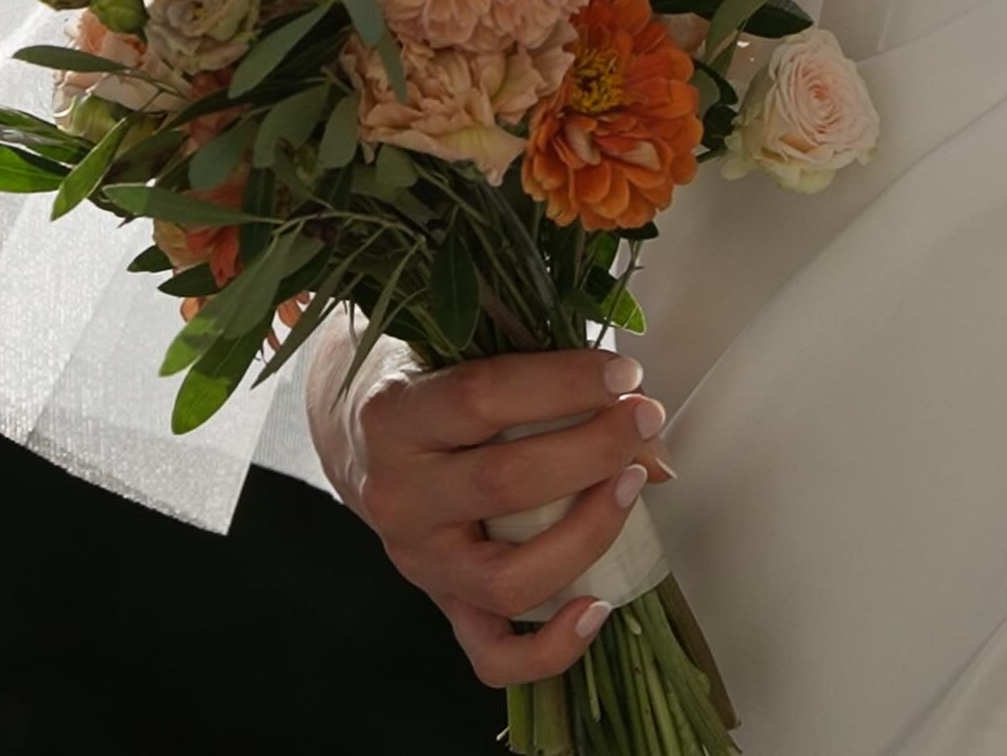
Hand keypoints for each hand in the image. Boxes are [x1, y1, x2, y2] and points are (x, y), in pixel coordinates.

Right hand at [312, 333, 674, 686]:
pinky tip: (598, 606)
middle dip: (594, 450)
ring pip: (508, 579)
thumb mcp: (462, 350)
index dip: (565, 385)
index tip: (625, 375)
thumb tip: (648, 438)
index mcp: (395, 416)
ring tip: (633, 484)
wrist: (359, 432)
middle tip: (643, 418)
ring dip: (588, 533)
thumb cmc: (427, 376)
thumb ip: (542, 375)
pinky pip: (493, 655)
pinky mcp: (442, 605)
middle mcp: (399, 496)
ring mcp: (419, 562)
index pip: (484, 397)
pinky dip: (551, 648)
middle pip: (505, 484)